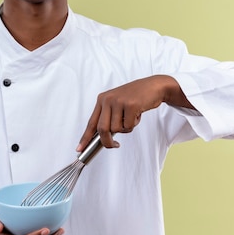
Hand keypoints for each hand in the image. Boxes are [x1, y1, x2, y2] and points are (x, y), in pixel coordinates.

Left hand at [77, 75, 193, 149]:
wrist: (153, 86)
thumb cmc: (135, 97)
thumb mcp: (117, 103)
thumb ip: (109, 117)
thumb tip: (102, 137)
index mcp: (102, 99)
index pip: (91, 122)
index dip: (85, 137)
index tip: (80, 148)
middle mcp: (107, 99)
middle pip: (102, 129)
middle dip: (107, 141)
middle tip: (115, 145)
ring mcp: (119, 101)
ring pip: (117, 129)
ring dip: (126, 128)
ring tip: (131, 117)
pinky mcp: (130, 105)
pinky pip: (129, 125)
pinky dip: (134, 124)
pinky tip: (137, 114)